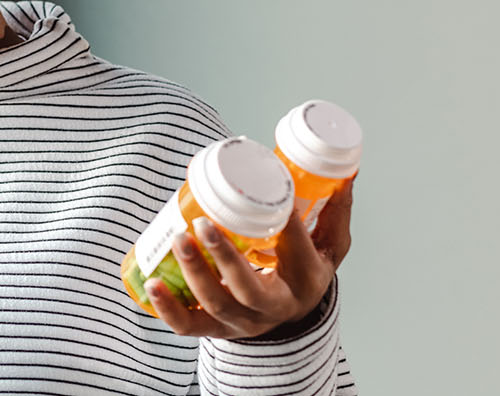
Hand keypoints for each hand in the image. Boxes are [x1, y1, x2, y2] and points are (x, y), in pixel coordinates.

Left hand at [146, 175, 353, 338]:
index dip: (286, 224)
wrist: (293, 315)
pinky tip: (152, 284)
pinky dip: (168, 308)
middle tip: (203, 224)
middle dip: (224, 258)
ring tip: (177, 239)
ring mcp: (244, 322)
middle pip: (250, 289)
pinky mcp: (217, 330)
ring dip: (194, 274)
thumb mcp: (330, 244)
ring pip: (217, 306)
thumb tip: (346, 170)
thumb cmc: (305, 270)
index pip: (298, 251)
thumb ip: (334, 209)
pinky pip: (190, 326)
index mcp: (307, 280)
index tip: (272, 193)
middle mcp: (276, 307)